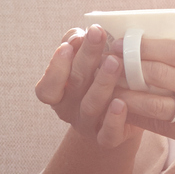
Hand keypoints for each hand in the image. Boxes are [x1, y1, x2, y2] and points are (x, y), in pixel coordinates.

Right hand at [34, 25, 142, 149]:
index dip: (55, 67)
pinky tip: (121, 103)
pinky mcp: (108, 139)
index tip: (69, 45)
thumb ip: (77, 44)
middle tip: (97, 34)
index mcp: (59, 92)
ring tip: (115, 61)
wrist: (127, 112)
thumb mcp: (86, 59)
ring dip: (101, 83)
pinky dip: (114, 120)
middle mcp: (69, 110)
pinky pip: (108, 134)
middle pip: (74, 84)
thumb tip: (79, 34)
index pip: (47, 87)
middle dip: (85, 57)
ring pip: (91, 106)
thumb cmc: (100, 77)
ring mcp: (88, 125)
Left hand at [110, 38, 174, 173]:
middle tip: (102, 59)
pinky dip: (136, 116)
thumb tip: (163, 51)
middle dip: (126, 64)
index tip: (121, 39)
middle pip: (156, 70)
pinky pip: (158, 122)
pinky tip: (118, 111)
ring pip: (152, 98)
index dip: (143, 44)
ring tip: (102, 86)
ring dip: (124, 92)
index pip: (171, 48)